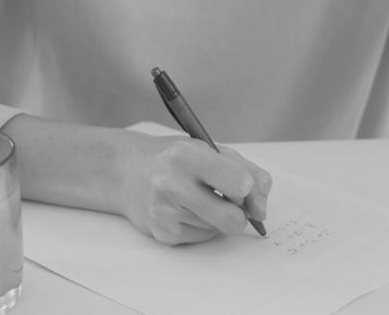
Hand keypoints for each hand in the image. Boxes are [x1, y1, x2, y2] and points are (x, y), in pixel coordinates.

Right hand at [117, 132, 272, 244]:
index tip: (241, 186)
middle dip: (240, 214)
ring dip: (218, 216)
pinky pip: (204, 238)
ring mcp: (164, 212)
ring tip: (196, 197)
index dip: (248, 190)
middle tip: (228, 200)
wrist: (127, 170)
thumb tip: (261, 211)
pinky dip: (203, 225)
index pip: (240, 184)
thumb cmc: (176, 158)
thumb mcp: (213, 151)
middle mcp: (172, 184)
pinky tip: (185, 208)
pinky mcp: (162, 233)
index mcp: (189, 155)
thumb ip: (248, 172)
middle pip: (232, 219)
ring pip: (219, 229)